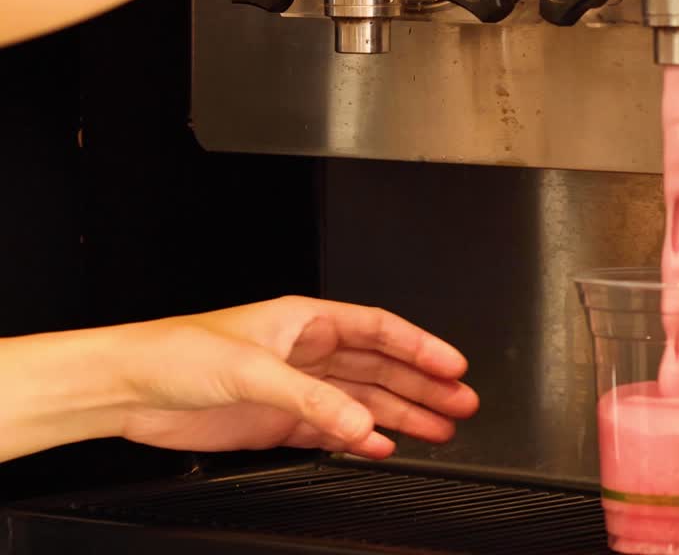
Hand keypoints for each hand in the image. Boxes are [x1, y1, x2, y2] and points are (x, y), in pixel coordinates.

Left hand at [115, 296, 477, 458]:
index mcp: (305, 320)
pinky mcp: (279, 420)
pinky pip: (334, 430)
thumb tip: (364, 427)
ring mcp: (295, 387)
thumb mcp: (253, 370)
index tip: (454, 366)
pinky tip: (382, 446)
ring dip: (402, 414)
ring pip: (364, 400)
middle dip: (423, 385)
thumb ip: (315, 401)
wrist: (128, 389)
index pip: (379, 330)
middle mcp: (306, 351)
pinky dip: (361, 439)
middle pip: (381, 367)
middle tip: (461, 403)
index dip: (421, 346)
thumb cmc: (176, 352)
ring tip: (439, 429)